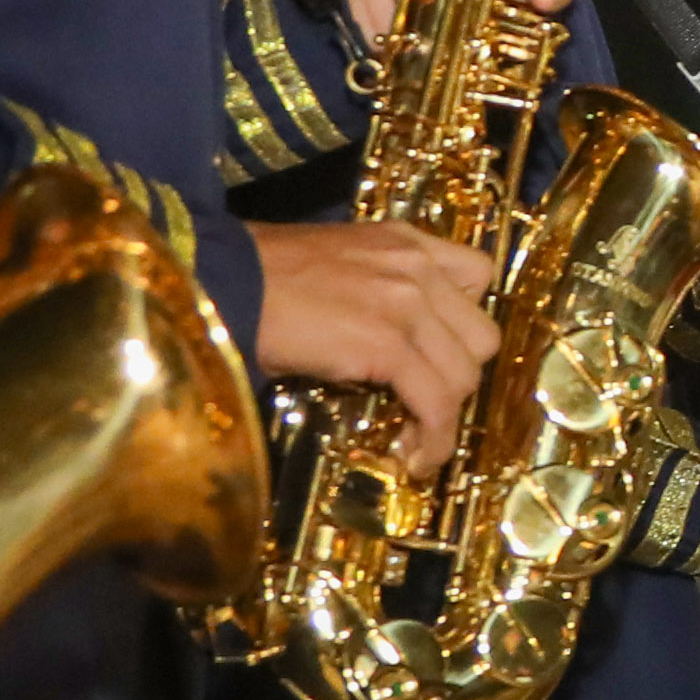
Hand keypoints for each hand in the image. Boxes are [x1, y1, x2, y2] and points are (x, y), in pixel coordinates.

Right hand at [253, 220, 502, 479]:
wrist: (218, 281)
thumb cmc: (256, 279)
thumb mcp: (335, 266)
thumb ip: (379, 292)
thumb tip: (392, 350)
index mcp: (405, 241)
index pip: (477, 275)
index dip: (464, 323)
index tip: (441, 352)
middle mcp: (417, 266)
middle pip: (482, 335)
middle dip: (458, 374)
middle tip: (424, 398)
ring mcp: (407, 303)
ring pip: (465, 375)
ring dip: (446, 414)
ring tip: (413, 436)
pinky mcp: (388, 343)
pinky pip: (436, 404)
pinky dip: (433, 440)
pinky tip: (413, 458)